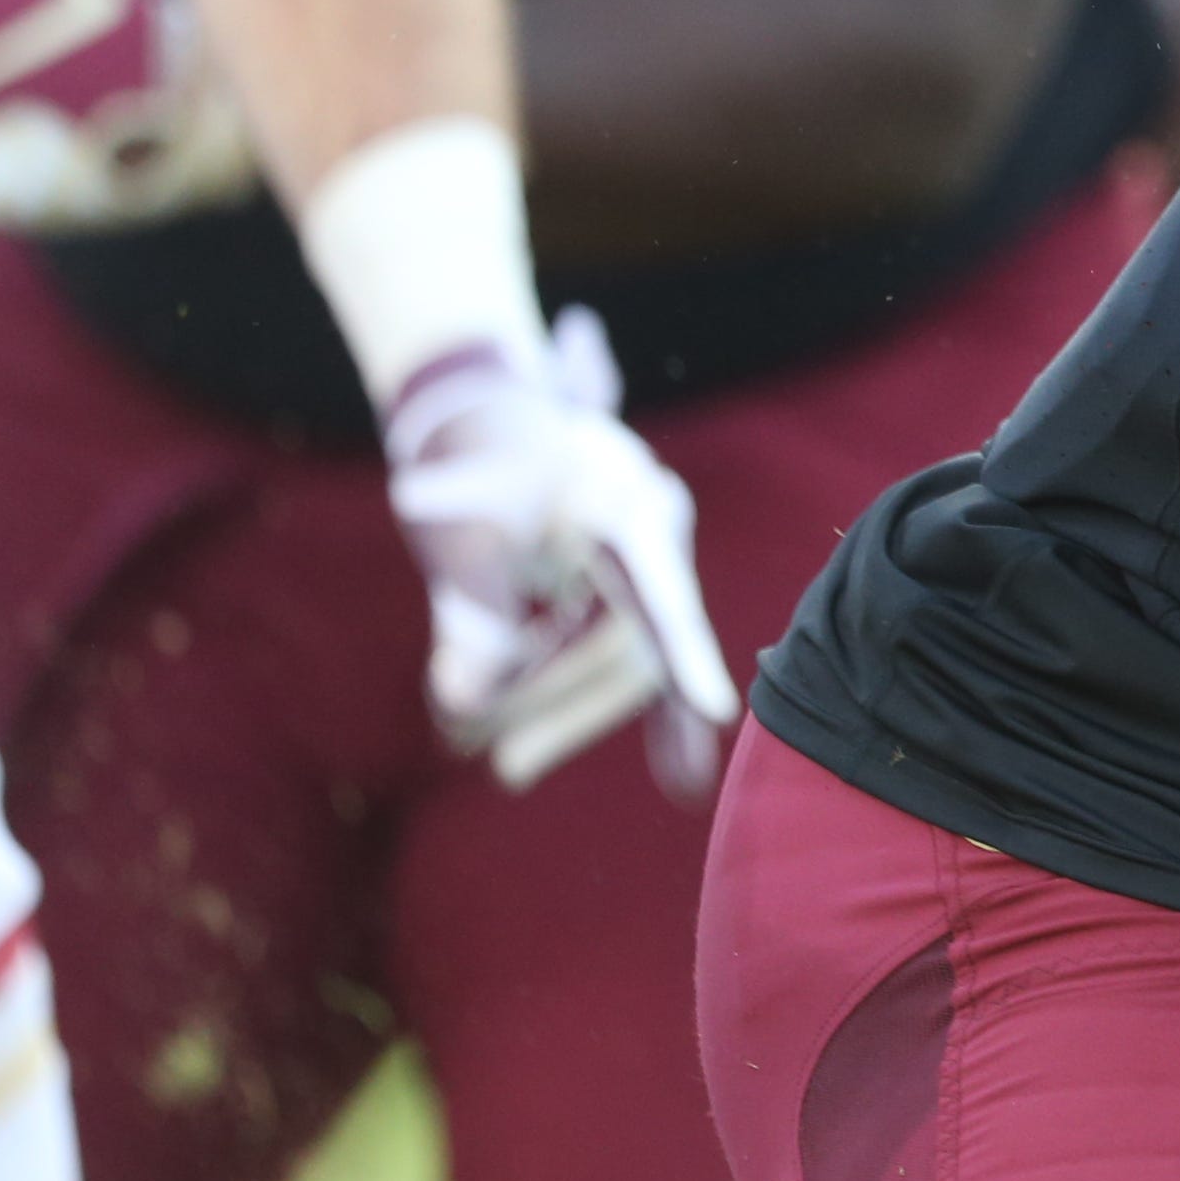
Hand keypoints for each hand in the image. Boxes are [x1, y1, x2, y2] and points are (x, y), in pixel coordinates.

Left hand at [381, 310, 739, 792]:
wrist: (479, 410)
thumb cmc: (472, 461)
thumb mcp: (462, 539)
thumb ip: (468, 621)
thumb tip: (462, 707)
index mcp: (625, 501)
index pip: (660, 591)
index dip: (688, 654)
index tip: (717, 711)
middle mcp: (654, 528)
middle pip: (632, 644)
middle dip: (566, 709)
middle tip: (507, 770)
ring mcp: (648, 556)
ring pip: (622, 654)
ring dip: (560, 706)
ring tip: (503, 760)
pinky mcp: (628, 581)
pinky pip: (615, 647)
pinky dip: (573, 691)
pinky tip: (591, 751)